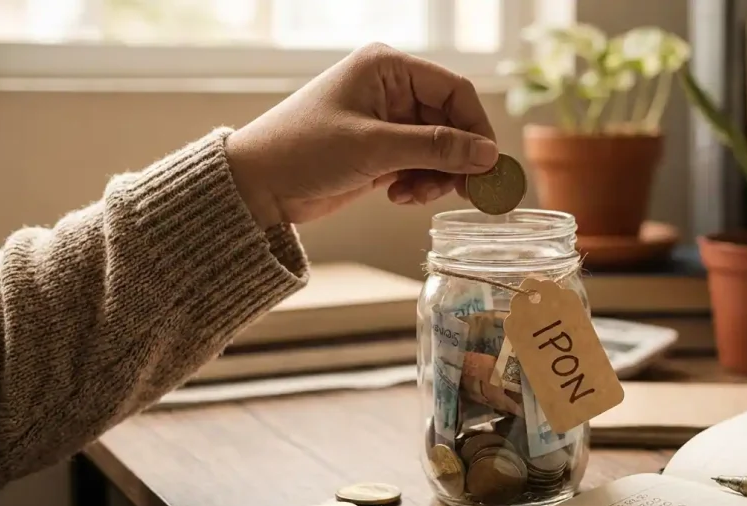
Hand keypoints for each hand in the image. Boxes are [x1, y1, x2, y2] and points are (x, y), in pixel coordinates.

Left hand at [225, 43, 498, 228]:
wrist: (258, 184)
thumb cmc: (304, 150)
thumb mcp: (375, 148)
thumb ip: (436, 148)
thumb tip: (488, 155)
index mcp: (389, 68)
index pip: (455, 91)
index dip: (476, 129)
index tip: (486, 167)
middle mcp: (392, 88)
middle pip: (452, 122)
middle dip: (455, 159)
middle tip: (463, 192)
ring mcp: (388, 120)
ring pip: (440, 148)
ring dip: (437, 176)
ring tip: (414, 195)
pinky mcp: (382, 149)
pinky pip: (422, 164)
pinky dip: (420, 183)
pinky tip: (398, 196)